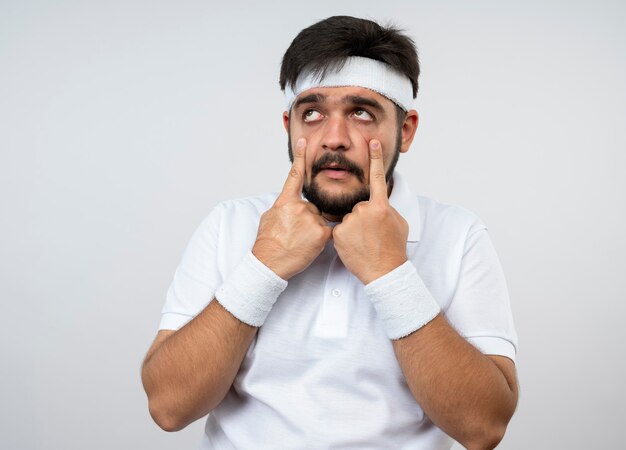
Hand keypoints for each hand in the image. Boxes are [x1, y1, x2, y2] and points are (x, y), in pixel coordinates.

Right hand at [252, 138, 331, 279]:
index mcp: (285, 202)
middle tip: (296, 234)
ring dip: (313, 230)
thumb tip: (288, 204)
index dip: (299, 157)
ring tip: (300, 242)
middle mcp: (299, 207)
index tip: (302, 141)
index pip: (294, 175)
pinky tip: (308, 246)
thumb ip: (282, 207)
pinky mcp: (322, 232)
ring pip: (319, 220)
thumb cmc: (267, 243)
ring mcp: (311, 219)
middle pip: (312, 208)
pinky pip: (327, 232)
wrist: (270, 263)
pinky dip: (320, 240)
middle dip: (307, 219)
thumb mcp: (269, 218)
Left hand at [333, 140, 408, 283]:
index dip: (376, 158)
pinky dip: (344, 238)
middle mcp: (365, 210)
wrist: (384, 272)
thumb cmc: (393, 249)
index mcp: (381, 206)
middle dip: (362, 218)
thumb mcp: (398, 223)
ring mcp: (350, 221)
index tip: (373, 142)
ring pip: (348, 218)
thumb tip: (381, 200)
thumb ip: (387, 208)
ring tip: (363, 243)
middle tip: (371, 236)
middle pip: (358, 206)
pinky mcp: (338, 233)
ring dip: (353, 228)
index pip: (377, 178)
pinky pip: (339, 230)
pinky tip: (354, 247)